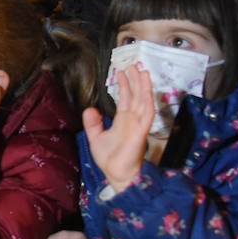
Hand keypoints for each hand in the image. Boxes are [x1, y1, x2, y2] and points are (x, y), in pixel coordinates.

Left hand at [82, 65, 152, 192]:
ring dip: (143, 87)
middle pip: (136, 96)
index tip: (121, 71)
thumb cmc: (110, 159)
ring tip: (142, 71)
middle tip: (134, 64)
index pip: (125, 99)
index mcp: (123, 120)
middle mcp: (132, 120)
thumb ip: (94, 123)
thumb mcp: (96, 137)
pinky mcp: (141, 132)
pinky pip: (146, 114)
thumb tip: (90, 108)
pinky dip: (147, 102)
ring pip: (143, 101)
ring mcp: (138, 125)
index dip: (124, 85)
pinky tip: (146, 91)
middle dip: (135, 80)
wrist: (116, 174)